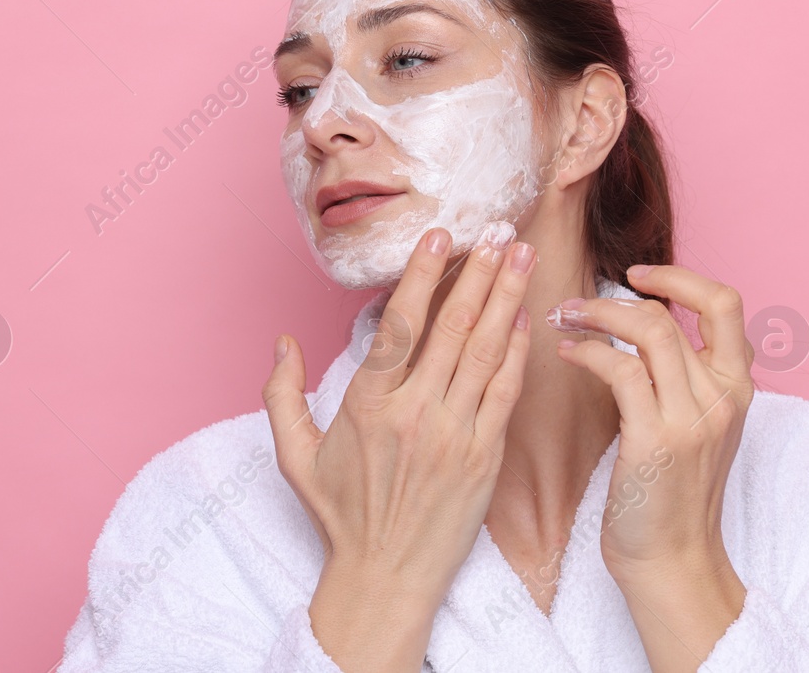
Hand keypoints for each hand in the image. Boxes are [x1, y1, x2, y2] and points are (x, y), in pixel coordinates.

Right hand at [262, 222, 535, 672]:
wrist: (385, 577)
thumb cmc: (339, 515)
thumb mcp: (294, 454)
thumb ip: (283, 393)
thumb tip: (283, 341)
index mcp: (368, 405)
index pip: (400, 325)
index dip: (422, 276)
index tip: (440, 236)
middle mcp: (415, 412)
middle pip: (454, 327)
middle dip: (479, 272)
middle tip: (497, 230)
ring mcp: (456, 434)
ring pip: (486, 351)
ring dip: (506, 297)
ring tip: (520, 255)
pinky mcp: (486, 456)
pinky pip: (506, 392)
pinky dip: (517, 351)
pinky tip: (525, 317)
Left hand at [551, 264, 754, 670]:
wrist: (673, 561)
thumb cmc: (668, 494)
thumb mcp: (693, 426)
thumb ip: (682, 377)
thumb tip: (640, 323)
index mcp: (737, 388)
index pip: (726, 304)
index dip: (680, 276)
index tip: (636, 274)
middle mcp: (722, 397)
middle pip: (669, 314)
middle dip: (611, 299)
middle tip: (570, 304)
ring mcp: (693, 418)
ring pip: (647, 330)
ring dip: (593, 316)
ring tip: (559, 319)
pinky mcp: (657, 440)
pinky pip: (620, 368)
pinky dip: (587, 350)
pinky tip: (565, 353)